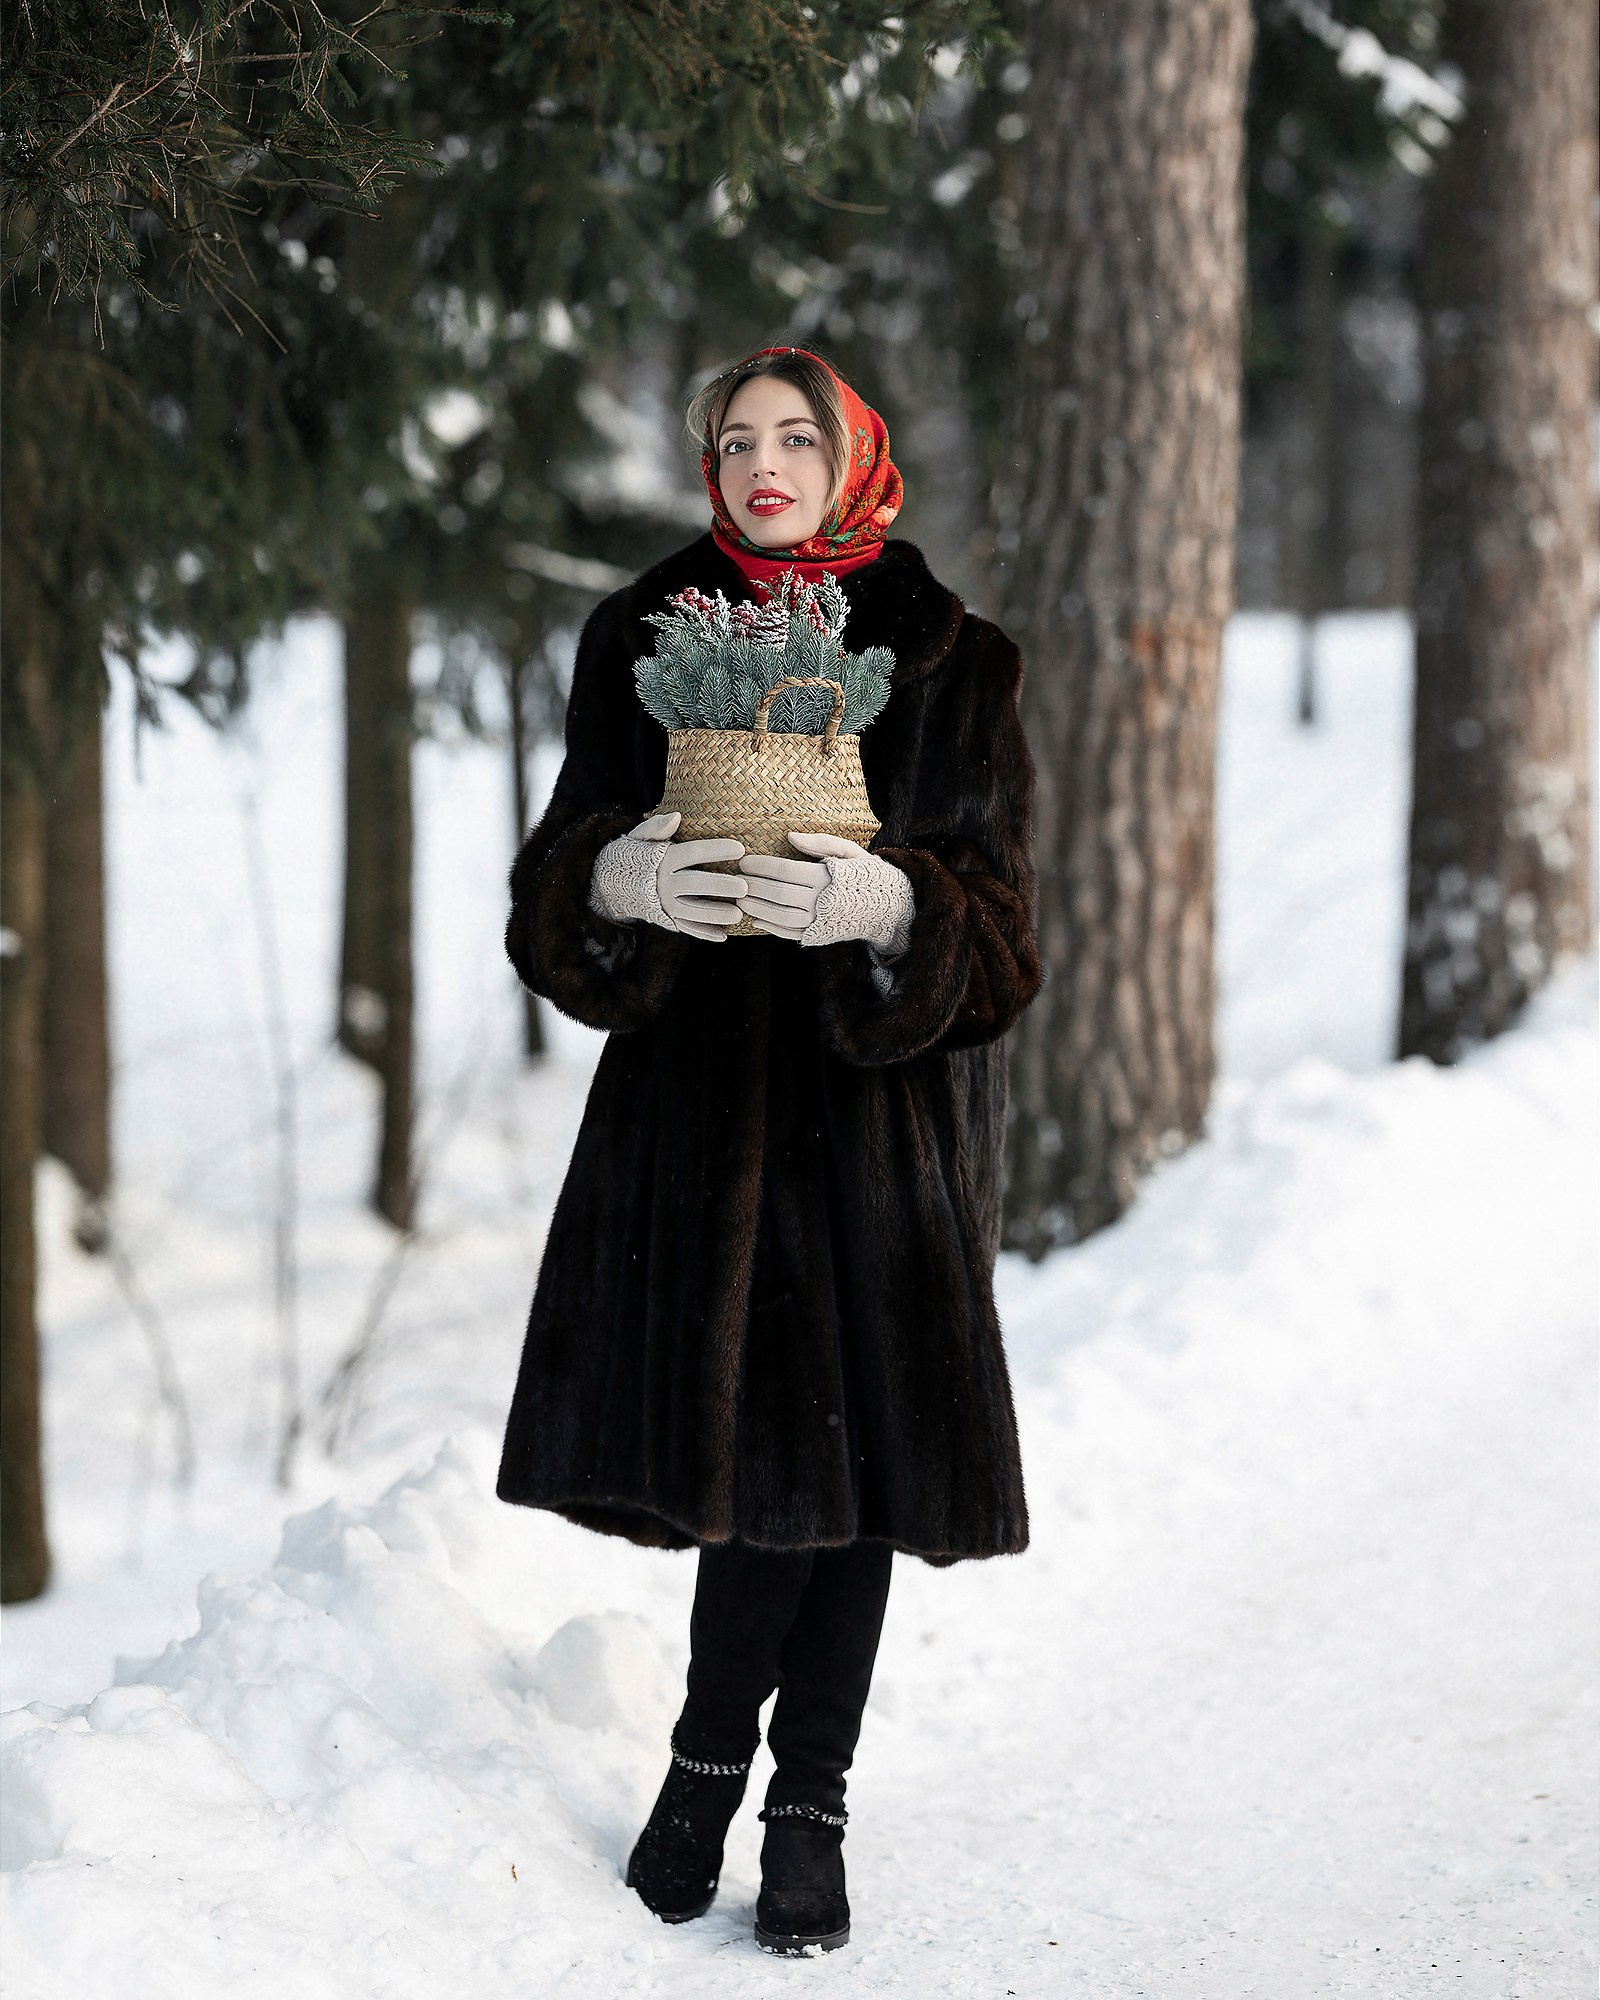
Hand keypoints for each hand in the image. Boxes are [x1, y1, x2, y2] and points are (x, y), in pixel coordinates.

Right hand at [589, 811, 745, 942]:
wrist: (612, 882)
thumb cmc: (637, 853)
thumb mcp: (641, 835)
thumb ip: (658, 826)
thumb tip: (676, 817)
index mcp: (663, 859)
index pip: (692, 853)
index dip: (716, 850)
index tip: (740, 848)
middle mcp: (664, 883)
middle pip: (695, 884)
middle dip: (720, 886)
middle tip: (744, 887)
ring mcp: (665, 904)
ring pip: (692, 911)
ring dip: (715, 914)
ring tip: (738, 914)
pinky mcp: (666, 918)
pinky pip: (686, 928)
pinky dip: (703, 933)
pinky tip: (723, 935)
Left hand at [738, 831, 914, 954]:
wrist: (887, 908)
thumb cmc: (864, 874)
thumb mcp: (848, 850)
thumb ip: (819, 842)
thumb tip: (789, 835)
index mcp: (827, 876)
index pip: (786, 871)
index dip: (762, 866)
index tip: (744, 861)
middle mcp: (822, 901)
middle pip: (778, 894)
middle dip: (753, 886)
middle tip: (735, 879)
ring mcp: (819, 921)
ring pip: (780, 916)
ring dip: (756, 908)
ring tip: (740, 899)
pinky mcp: (819, 936)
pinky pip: (790, 934)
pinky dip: (770, 927)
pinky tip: (755, 919)